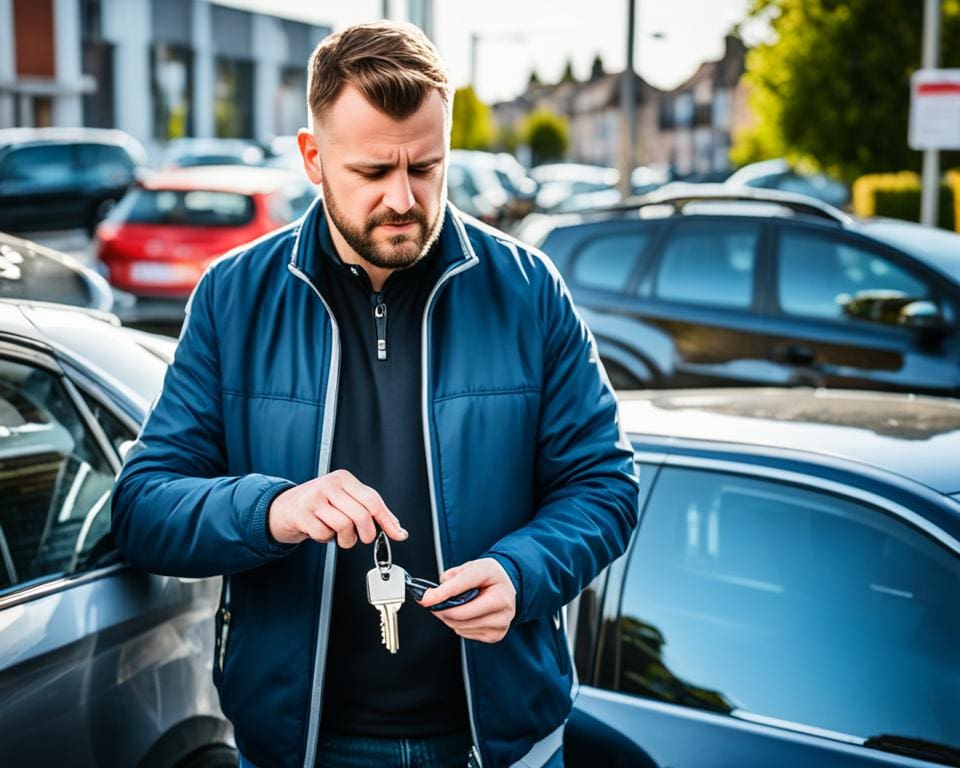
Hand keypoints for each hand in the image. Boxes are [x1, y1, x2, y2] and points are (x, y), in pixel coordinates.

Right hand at [267, 469, 407, 547]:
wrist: (284, 508)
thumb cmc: (320, 504)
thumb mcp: (345, 500)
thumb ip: (370, 512)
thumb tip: (398, 530)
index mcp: (344, 479)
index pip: (373, 500)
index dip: (387, 520)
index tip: (398, 534)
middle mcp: (330, 485)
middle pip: (361, 515)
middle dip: (366, 534)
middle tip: (363, 538)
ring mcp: (314, 498)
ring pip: (344, 526)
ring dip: (346, 539)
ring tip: (340, 536)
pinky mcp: (302, 514)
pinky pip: (324, 534)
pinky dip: (327, 539)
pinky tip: (322, 531)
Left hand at [419, 558, 516, 642]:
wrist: (507, 587)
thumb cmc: (488, 576)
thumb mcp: (470, 566)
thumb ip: (452, 577)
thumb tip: (434, 595)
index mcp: (495, 576)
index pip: (464, 584)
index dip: (442, 593)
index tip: (425, 599)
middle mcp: (503, 600)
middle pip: (461, 613)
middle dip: (442, 610)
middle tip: (432, 604)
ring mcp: (501, 620)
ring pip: (461, 626)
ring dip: (449, 618)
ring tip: (452, 607)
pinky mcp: (497, 634)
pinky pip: (466, 633)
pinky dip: (459, 625)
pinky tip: (466, 615)